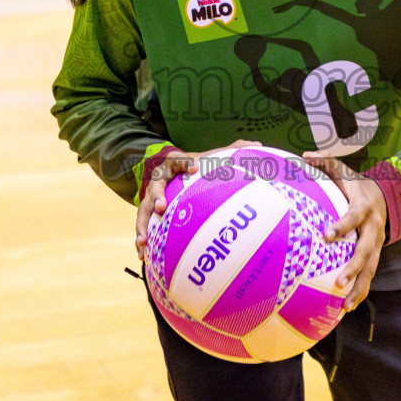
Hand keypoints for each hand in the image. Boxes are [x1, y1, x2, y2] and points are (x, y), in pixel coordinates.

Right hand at [135, 140, 260, 259]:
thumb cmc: (199, 166)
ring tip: (143, 241)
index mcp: (175, 163)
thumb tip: (258, 144)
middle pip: (155, 186)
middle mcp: (160, 180)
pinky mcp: (150, 214)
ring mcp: (152, 197)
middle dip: (157, 197)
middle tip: (162, 207)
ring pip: (144, 210)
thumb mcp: (213, 157)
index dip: (186, 163)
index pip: (178, 160)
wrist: (177, 173)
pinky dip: (142, 240)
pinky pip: (144, 227)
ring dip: (142, 226)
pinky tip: (142, 256)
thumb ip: (233, 151)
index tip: (196, 169)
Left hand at [302, 153, 384, 311]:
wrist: (386, 197)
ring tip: (345, 305)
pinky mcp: (374, 256)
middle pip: (366, 251)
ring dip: (359, 288)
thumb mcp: (344, 169)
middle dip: (353, 267)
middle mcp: (373, 230)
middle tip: (338, 281)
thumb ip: (325, 162)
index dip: (342, 226)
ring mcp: (376, 245)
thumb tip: (305, 155)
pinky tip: (345, 308)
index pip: (353, 218)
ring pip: (370, 270)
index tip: (327, 236)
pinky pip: (368, 276)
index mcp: (364, 208)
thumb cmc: (356, 184)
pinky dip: (359, 292)